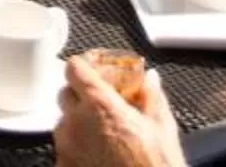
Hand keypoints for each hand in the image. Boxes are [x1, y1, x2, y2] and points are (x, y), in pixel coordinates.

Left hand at [54, 50, 185, 166]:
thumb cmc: (156, 166)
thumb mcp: (162, 127)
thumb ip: (152, 96)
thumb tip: (150, 79)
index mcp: (100, 104)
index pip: (73, 68)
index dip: (83, 67)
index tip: (92, 70)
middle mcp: (76, 122)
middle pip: (65, 94)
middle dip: (81, 96)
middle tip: (101, 106)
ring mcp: (66, 147)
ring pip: (63, 124)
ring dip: (77, 124)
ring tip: (103, 137)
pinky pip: (64, 151)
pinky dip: (76, 150)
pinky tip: (97, 158)